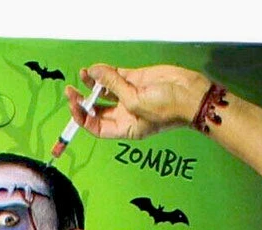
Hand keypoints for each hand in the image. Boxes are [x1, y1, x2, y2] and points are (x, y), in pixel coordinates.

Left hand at [66, 64, 209, 140]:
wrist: (190, 94)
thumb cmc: (167, 109)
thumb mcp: (135, 101)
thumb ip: (113, 85)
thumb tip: (95, 73)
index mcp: (124, 128)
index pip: (97, 126)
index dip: (83, 118)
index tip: (74, 107)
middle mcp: (125, 114)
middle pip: (98, 109)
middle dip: (84, 101)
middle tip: (71, 92)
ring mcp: (130, 96)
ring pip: (105, 91)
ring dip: (93, 84)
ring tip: (83, 74)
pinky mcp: (136, 80)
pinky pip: (116, 77)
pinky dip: (106, 72)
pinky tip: (96, 69)